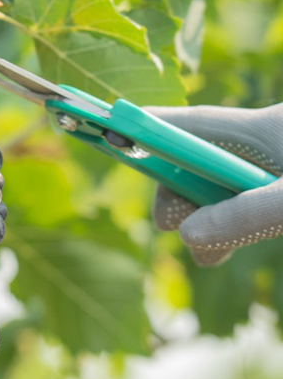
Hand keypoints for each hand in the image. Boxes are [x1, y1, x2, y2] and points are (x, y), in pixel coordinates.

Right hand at [146, 103, 282, 264]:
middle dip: (178, 192)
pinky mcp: (281, 189)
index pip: (191, 123)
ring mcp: (274, 164)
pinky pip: (245, 199)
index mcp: (261, 128)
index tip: (112, 139)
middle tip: (173, 225)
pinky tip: (228, 246)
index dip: (148, 130)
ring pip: (220, 184)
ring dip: (206, 216)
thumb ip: (244, 216)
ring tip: (209, 254)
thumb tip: (184, 234)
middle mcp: (263, 142)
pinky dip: (231, 222)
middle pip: (198, 158)